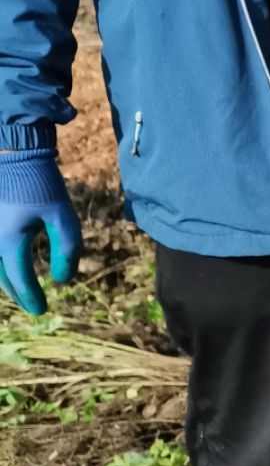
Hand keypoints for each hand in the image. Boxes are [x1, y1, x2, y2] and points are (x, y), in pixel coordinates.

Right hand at [0, 153, 82, 316]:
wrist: (17, 155)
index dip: (31, 297)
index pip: (20, 278)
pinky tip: (9, 267)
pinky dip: (0, 264)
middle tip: (32, 307)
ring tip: (20, 292)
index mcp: (10, 239)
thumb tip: (62, 280)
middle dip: (17, 293)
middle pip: (2, 276)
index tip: (42, 310)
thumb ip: (67, 250)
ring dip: (6, 280)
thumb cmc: (43, 185)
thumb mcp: (64, 218)